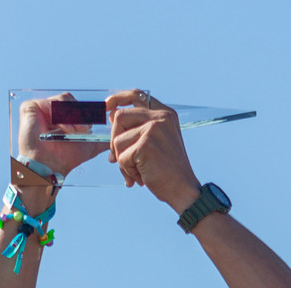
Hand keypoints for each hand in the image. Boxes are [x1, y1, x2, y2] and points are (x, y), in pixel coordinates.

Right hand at [16, 94, 105, 179]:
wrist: (49, 167)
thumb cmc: (64, 158)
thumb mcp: (88, 146)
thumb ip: (101, 140)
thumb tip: (115, 139)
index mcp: (60, 115)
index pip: (76, 105)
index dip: (86, 113)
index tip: (91, 126)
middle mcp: (48, 109)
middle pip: (71, 101)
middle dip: (80, 116)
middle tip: (82, 131)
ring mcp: (39, 107)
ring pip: (64, 101)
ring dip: (72, 117)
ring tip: (73, 132)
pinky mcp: (30, 107)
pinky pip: (52, 104)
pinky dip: (61, 116)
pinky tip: (63, 129)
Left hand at [104, 90, 200, 210]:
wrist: (183, 190)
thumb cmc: (168, 170)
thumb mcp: (157, 141)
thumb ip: (138, 127)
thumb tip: (110, 117)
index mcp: (165, 114)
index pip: (137, 95)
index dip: (118, 98)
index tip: (106, 106)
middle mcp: (160, 117)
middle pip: (119, 117)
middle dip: (114, 141)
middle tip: (119, 160)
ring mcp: (154, 129)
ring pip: (117, 140)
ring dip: (122, 161)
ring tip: (138, 172)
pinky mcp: (146, 144)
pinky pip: (122, 157)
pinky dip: (128, 171)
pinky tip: (142, 177)